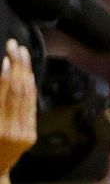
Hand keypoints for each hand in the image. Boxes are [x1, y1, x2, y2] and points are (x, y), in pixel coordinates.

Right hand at [0, 39, 37, 175]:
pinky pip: (32, 108)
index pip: (3, 95)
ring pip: (28, 98)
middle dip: (17, 67)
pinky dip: (30, 89)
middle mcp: (11, 130)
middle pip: (17, 92)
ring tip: (22, 54)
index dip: (4, 76)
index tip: (6, 57)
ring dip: (26, 73)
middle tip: (16, 47)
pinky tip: (28, 74)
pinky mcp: (31, 136)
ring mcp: (24, 134)